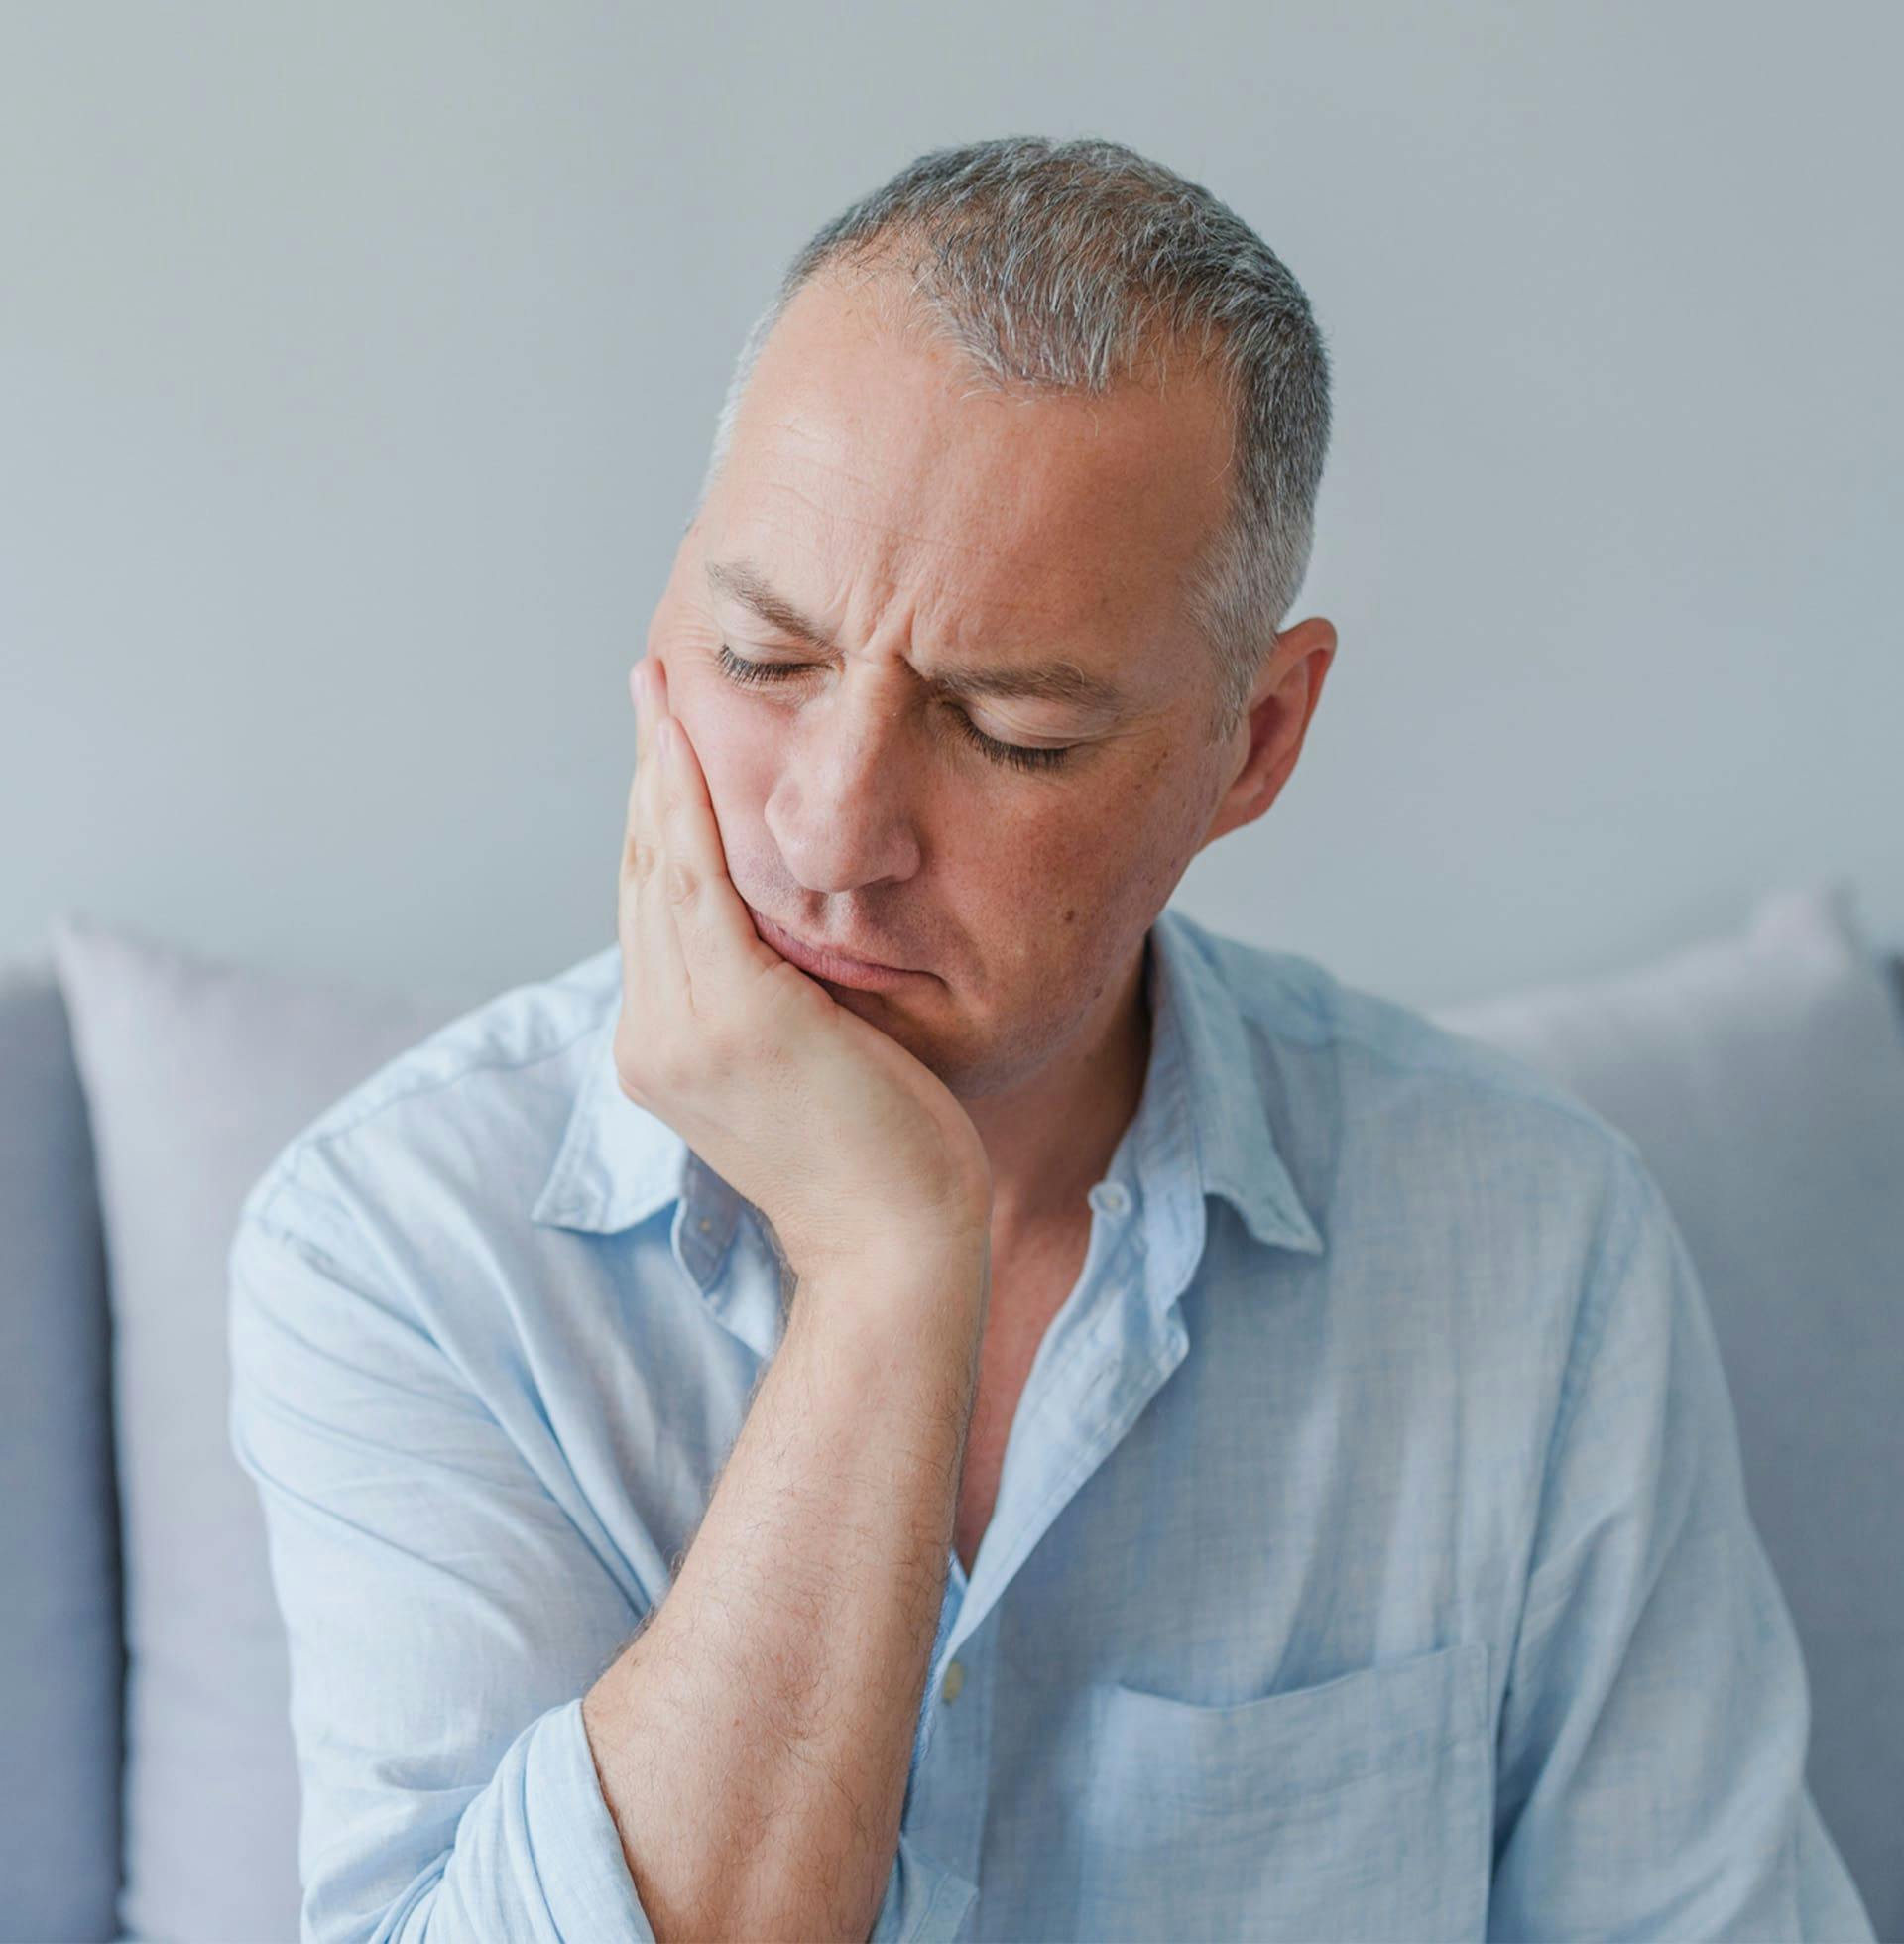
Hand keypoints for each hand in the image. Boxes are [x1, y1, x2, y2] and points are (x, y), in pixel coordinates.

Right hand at [614, 653, 993, 1280]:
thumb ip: (777, 1000)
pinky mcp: (731, 1018)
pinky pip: (695, 883)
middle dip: (646, 775)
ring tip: (658, 689)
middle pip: (643, 876)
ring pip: (658, 867)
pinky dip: (685, 807)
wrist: (899, 1248)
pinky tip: (682, 744)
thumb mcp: (810, 1067)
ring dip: (657, 768)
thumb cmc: (881, 1162)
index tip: (660, 749)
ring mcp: (682, 1030)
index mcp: (667, 1050)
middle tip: (650, 685)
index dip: (653, 823)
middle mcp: (654, 1037)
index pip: (656, 912)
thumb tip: (794, 938)